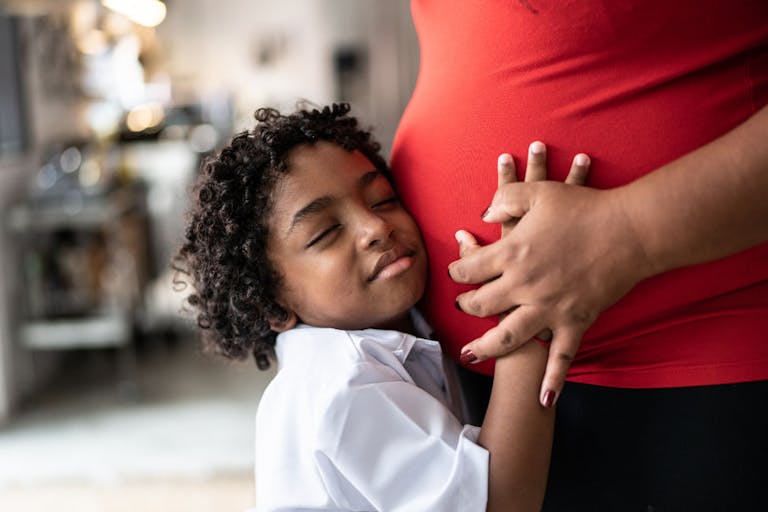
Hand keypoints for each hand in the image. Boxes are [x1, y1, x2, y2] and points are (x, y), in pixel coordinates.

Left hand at [449, 142, 652, 406]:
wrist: (631, 229)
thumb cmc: (585, 207)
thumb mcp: (538, 193)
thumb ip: (505, 200)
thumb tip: (483, 214)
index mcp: (512, 253)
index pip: (469, 268)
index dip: (457, 269)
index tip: (455, 271)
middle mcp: (524, 285)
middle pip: (481, 304)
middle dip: (465, 306)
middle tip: (461, 306)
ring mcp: (549, 307)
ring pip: (507, 337)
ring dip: (486, 348)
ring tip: (470, 354)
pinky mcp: (575, 322)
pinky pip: (561, 357)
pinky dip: (553, 380)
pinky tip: (544, 399)